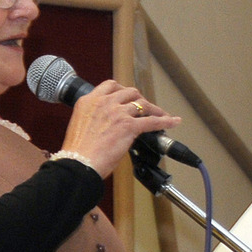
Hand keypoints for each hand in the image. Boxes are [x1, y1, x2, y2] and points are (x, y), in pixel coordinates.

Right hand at [58, 80, 181, 177]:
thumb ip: (96, 119)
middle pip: (129, 92)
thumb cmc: (77, 153)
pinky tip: (173, 122)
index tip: (126, 97)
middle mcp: (104, 102)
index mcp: (89, 101)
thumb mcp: (81, 126)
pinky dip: (165, 121)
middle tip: (144, 108)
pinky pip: (152, 121)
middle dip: (139, 99)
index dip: (122, 90)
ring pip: (142, 104)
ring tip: (160, 115)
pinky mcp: (129, 126)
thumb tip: (109, 126)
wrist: (78, 164)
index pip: (110, 86)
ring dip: (153, 109)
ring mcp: (117, 113)